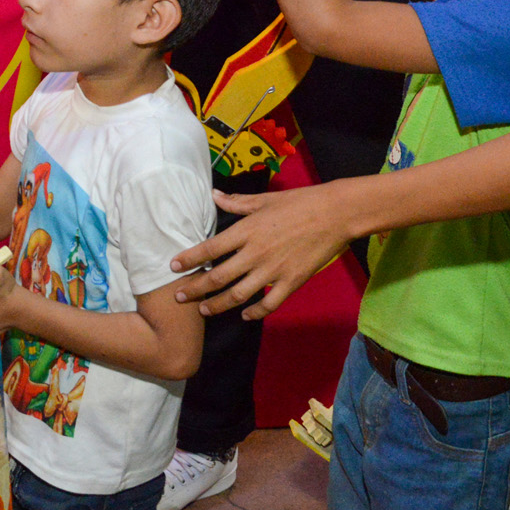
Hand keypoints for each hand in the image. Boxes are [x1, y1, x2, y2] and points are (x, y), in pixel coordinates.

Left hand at [170, 186, 355, 319]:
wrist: (336, 213)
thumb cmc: (300, 202)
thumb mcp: (265, 200)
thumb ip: (236, 202)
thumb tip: (213, 195)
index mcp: (247, 230)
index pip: (209, 248)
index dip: (188, 259)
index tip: (172, 266)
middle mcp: (255, 253)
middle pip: (217, 277)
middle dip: (194, 289)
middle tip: (179, 296)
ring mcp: (273, 271)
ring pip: (237, 295)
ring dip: (217, 305)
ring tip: (203, 310)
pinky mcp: (291, 282)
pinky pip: (268, 304)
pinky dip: (254, 312)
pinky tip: (244, 315)